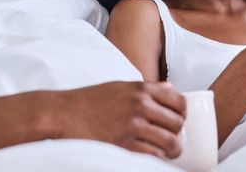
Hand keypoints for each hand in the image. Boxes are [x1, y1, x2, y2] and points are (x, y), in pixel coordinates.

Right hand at [55, 81, 185, 158]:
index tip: (178, 121)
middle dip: (178, 134)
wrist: (62, 114)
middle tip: (171, 139)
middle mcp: (139, 105)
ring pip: (170, 142)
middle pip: (177, 123)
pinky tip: (152, 157)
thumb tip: (170, 87)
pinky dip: (157, 159)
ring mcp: (132, 125)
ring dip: (172, 150)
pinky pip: (153, 155)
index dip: (182, 113)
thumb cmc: (89, 101)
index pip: (178, 100)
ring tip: (167, 153)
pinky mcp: (123, 145)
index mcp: (140, 89)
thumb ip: (145, 88)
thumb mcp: (119, 87)